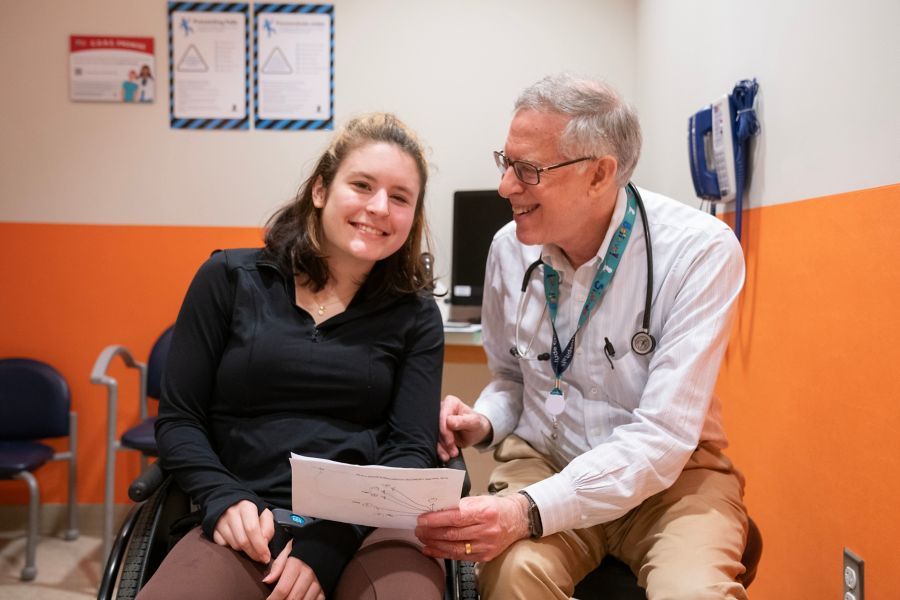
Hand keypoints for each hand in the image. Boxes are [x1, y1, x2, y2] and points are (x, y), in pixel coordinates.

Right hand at [212, 501, 273, 562]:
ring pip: (234, 545)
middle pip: (242, 541)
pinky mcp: (213, 531)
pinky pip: (224, 546)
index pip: (252, 529)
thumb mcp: (265, 514)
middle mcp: (231, 514)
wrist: (232, 504)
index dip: (260, 546)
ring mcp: (220, 523)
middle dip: (253, 553)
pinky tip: (238, 543)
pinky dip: (232, 549)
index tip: (265, 557)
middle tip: (260, 558)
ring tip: (250, 547)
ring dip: (244, 550)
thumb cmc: (251, 512)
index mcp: (246, 507)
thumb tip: (264, 544)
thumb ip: (268, 528)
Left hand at [263, 540, 324, 599]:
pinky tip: (301, 599)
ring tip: (287, 599)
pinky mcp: (326, 586)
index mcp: (296, 564)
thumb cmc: (303, 547)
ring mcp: (319, 581)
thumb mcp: (288, 551)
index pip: (282, 589)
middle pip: (293, 598)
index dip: (273, 599)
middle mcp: (309, 574)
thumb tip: (266, 581)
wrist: (326, 542)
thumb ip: (277, 566)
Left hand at [415, 494, 529, 561]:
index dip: (436, 520)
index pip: (456, 517)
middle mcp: (487, 530)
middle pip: (453, 533)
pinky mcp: (484, 556)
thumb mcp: (480, 499)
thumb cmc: (496, 508)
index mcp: (485, 512)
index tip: (422, 519)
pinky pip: (459, 557)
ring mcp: (486, 545)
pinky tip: (431, 549)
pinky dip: (442, 553)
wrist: (517, 520)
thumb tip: (436, 510)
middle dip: (431, 532)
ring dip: (434, 544)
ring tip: (422, 538)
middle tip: (418, 529)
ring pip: (454, 547)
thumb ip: (459, 505)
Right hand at [437, 395, 491, 461]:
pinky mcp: (437, 432)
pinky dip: (440, 450)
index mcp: (450, 403)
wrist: (477, 433)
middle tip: (452, 450)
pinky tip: (446, 455)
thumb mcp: (474, 422)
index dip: (445, 430)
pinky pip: (435, 442)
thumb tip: (449, 421)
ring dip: (442, 448)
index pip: (442, 416)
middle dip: (444, 441)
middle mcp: (442, 410)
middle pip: (436, 426)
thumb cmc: (476, 424)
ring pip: (434, 436)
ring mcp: (438, 422)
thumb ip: (462, 421)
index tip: (451, 441)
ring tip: (452, 454)